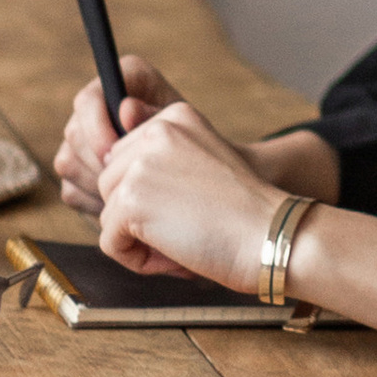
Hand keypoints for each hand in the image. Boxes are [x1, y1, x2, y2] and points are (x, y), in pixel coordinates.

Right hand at [54, 54, 177, 214]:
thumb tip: (126, 109)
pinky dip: (95, 203)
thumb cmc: (189, 147)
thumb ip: (153, 117)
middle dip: (99, 162)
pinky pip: (70, 190)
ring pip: (68, 163)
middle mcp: (94, 107)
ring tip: (130, 194)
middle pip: (74, 133)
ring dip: (98, 184)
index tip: (116, 154)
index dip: (97, 127)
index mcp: (121, 82)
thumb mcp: (178, 129)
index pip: (89, 99)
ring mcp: (80, 140)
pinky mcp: (75, 172)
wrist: (191, 178)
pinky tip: (122, 206)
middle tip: (127, 180)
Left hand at [93, 100, 279, 291]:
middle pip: (112, 184)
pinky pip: (109, 242)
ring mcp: (140, 164)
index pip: (127, 159)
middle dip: (139, 216)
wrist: (274, 236)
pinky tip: (175, 256)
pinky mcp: (131, 200)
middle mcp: (155, 131)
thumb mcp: (203, 164)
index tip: (195, 204)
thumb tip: (102, 157)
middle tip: (188, 228)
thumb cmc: (246, 214)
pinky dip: (136, 261)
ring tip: (182, 241)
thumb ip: (161, 158)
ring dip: (137, 238)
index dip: (154, 194)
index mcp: (174, 116)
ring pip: (107, 212)